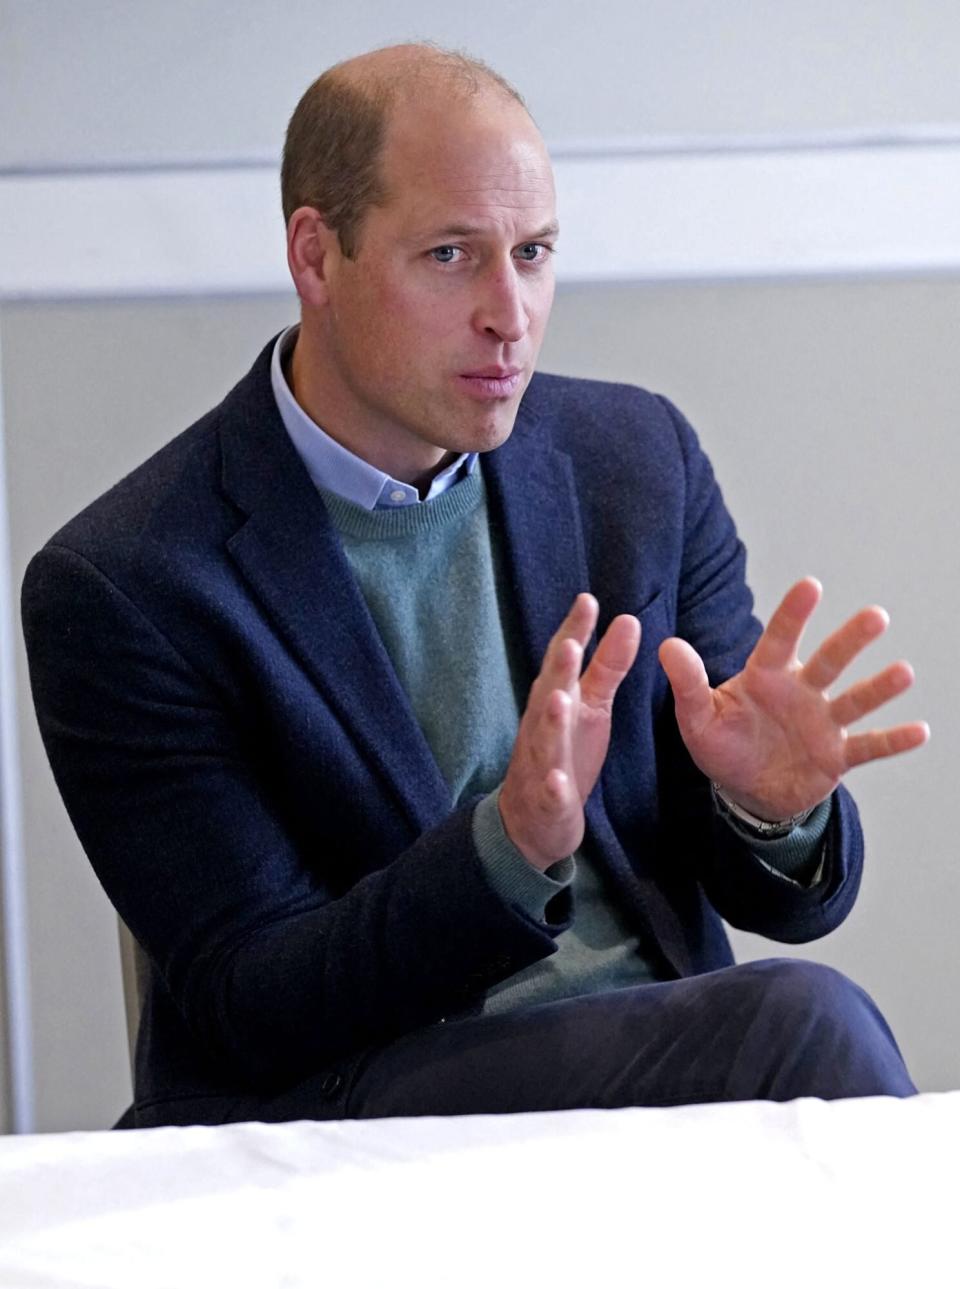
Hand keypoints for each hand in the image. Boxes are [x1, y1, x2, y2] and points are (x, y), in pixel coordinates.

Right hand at [499, 594, 640, 870]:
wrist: (532, 818)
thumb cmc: (564, 751)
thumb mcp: (590, 705)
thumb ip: (608, 665)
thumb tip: (628, 619)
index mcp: (556, 700)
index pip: (562, 661)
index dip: (573, 632)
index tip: (588, 600)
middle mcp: (543, 727)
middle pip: (548, 694)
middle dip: (558, 671)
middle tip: (570, 644)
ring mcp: (541, 763)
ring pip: (545, 741)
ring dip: (551, 722)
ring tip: (561, 701)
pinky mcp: (548, 800)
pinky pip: (550, 793)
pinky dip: (553, 786)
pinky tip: (558, 780)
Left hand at [658, 577, 928, 820]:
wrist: (746, 791)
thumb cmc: (722, 746)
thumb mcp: (697, 718)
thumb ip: (687, 683)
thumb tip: (667, 645)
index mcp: (766, 677)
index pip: (779, 639)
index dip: (793, 614)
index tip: (810, 585)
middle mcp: (801, 692)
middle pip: (828, 661)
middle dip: (850, 640)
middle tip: (875, 616)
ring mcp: (823, 723)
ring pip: (854, 700)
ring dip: (879, 688)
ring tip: (903, 672)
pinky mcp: (837, 756)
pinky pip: (869, 746)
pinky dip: (893, 740)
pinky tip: (920, 730)